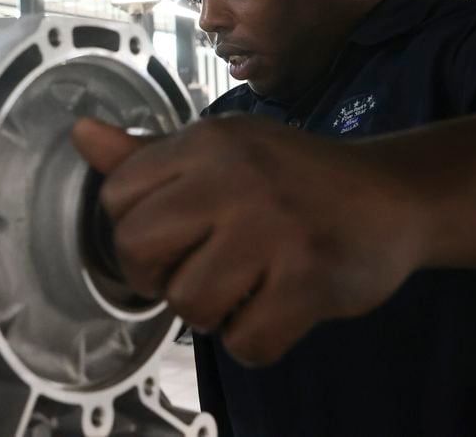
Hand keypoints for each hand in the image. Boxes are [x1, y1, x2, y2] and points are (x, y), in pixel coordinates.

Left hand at [71, 115, 425, 367]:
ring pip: (187, 303)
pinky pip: (244, 341)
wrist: (394, 196)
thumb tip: (81, 134)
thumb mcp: (223, 150)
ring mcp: (273, 229)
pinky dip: (256, 339)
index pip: (117, 196)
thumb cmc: (294, 178)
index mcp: (207, 142)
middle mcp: (234, 178)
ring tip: (241, 287)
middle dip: (157, 276)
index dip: (133, 229)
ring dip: (211, 312)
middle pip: (137, 250)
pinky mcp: (308, 279)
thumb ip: (148, 154)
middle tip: (194, 272)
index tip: (168, 238)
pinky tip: (276, 307)